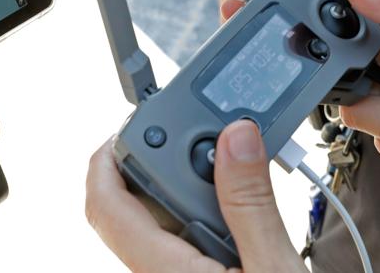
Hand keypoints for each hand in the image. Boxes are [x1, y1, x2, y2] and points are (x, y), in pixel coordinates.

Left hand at [85, 120, 305, 272]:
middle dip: (166, 168)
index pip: (105, 203)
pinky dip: (209, 220)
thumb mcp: (273, 269)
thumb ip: (252, 203)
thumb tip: (235, 137)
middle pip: (133, 208)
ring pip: (162, 228)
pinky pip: (185, 247)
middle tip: (209, 142)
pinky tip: (245, 218)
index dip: (107, 155)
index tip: (136, 121)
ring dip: (195, 195)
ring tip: (239, 178)